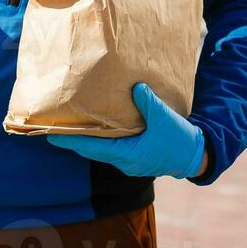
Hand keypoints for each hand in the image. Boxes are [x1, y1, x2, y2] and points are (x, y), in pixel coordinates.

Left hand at [48, 83, 206, 178]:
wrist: (195, 155)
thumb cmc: (179, 139)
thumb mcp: (164, 117)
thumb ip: (147, 102)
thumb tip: (135, 86)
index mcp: (127, 154)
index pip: (91, 148)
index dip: (71, 140)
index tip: (50, 134)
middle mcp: (123, 161)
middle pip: (90, 150)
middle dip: (73, 138)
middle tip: (53, 126)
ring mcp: (128, 161)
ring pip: (100, 149)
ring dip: (85, 138)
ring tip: (70, 124)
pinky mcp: (134, 156)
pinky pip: (110, 147)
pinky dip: (99, 138)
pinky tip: (95, 126)